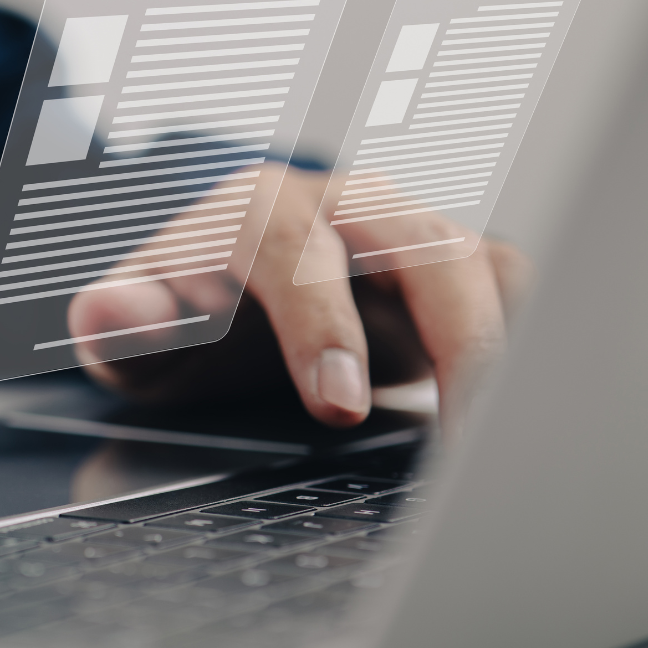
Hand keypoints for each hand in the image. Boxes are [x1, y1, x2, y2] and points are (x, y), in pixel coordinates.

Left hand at [66, 166, 528, 428]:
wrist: (235, 297)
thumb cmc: (191, 316)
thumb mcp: (140, 328)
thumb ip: (123, 322)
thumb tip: (108, 311)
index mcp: (259, 212)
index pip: (297, 248)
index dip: (321, 323)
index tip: (335, 406)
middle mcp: (348, 208)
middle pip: (422, 245)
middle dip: (450, 337)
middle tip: (463, 438)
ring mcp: (414, 233)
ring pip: (486, 264)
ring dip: (510, 346)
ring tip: (515, 438)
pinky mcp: (464, 271)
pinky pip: (521, 291)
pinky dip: (538, 345)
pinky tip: (539, 414)